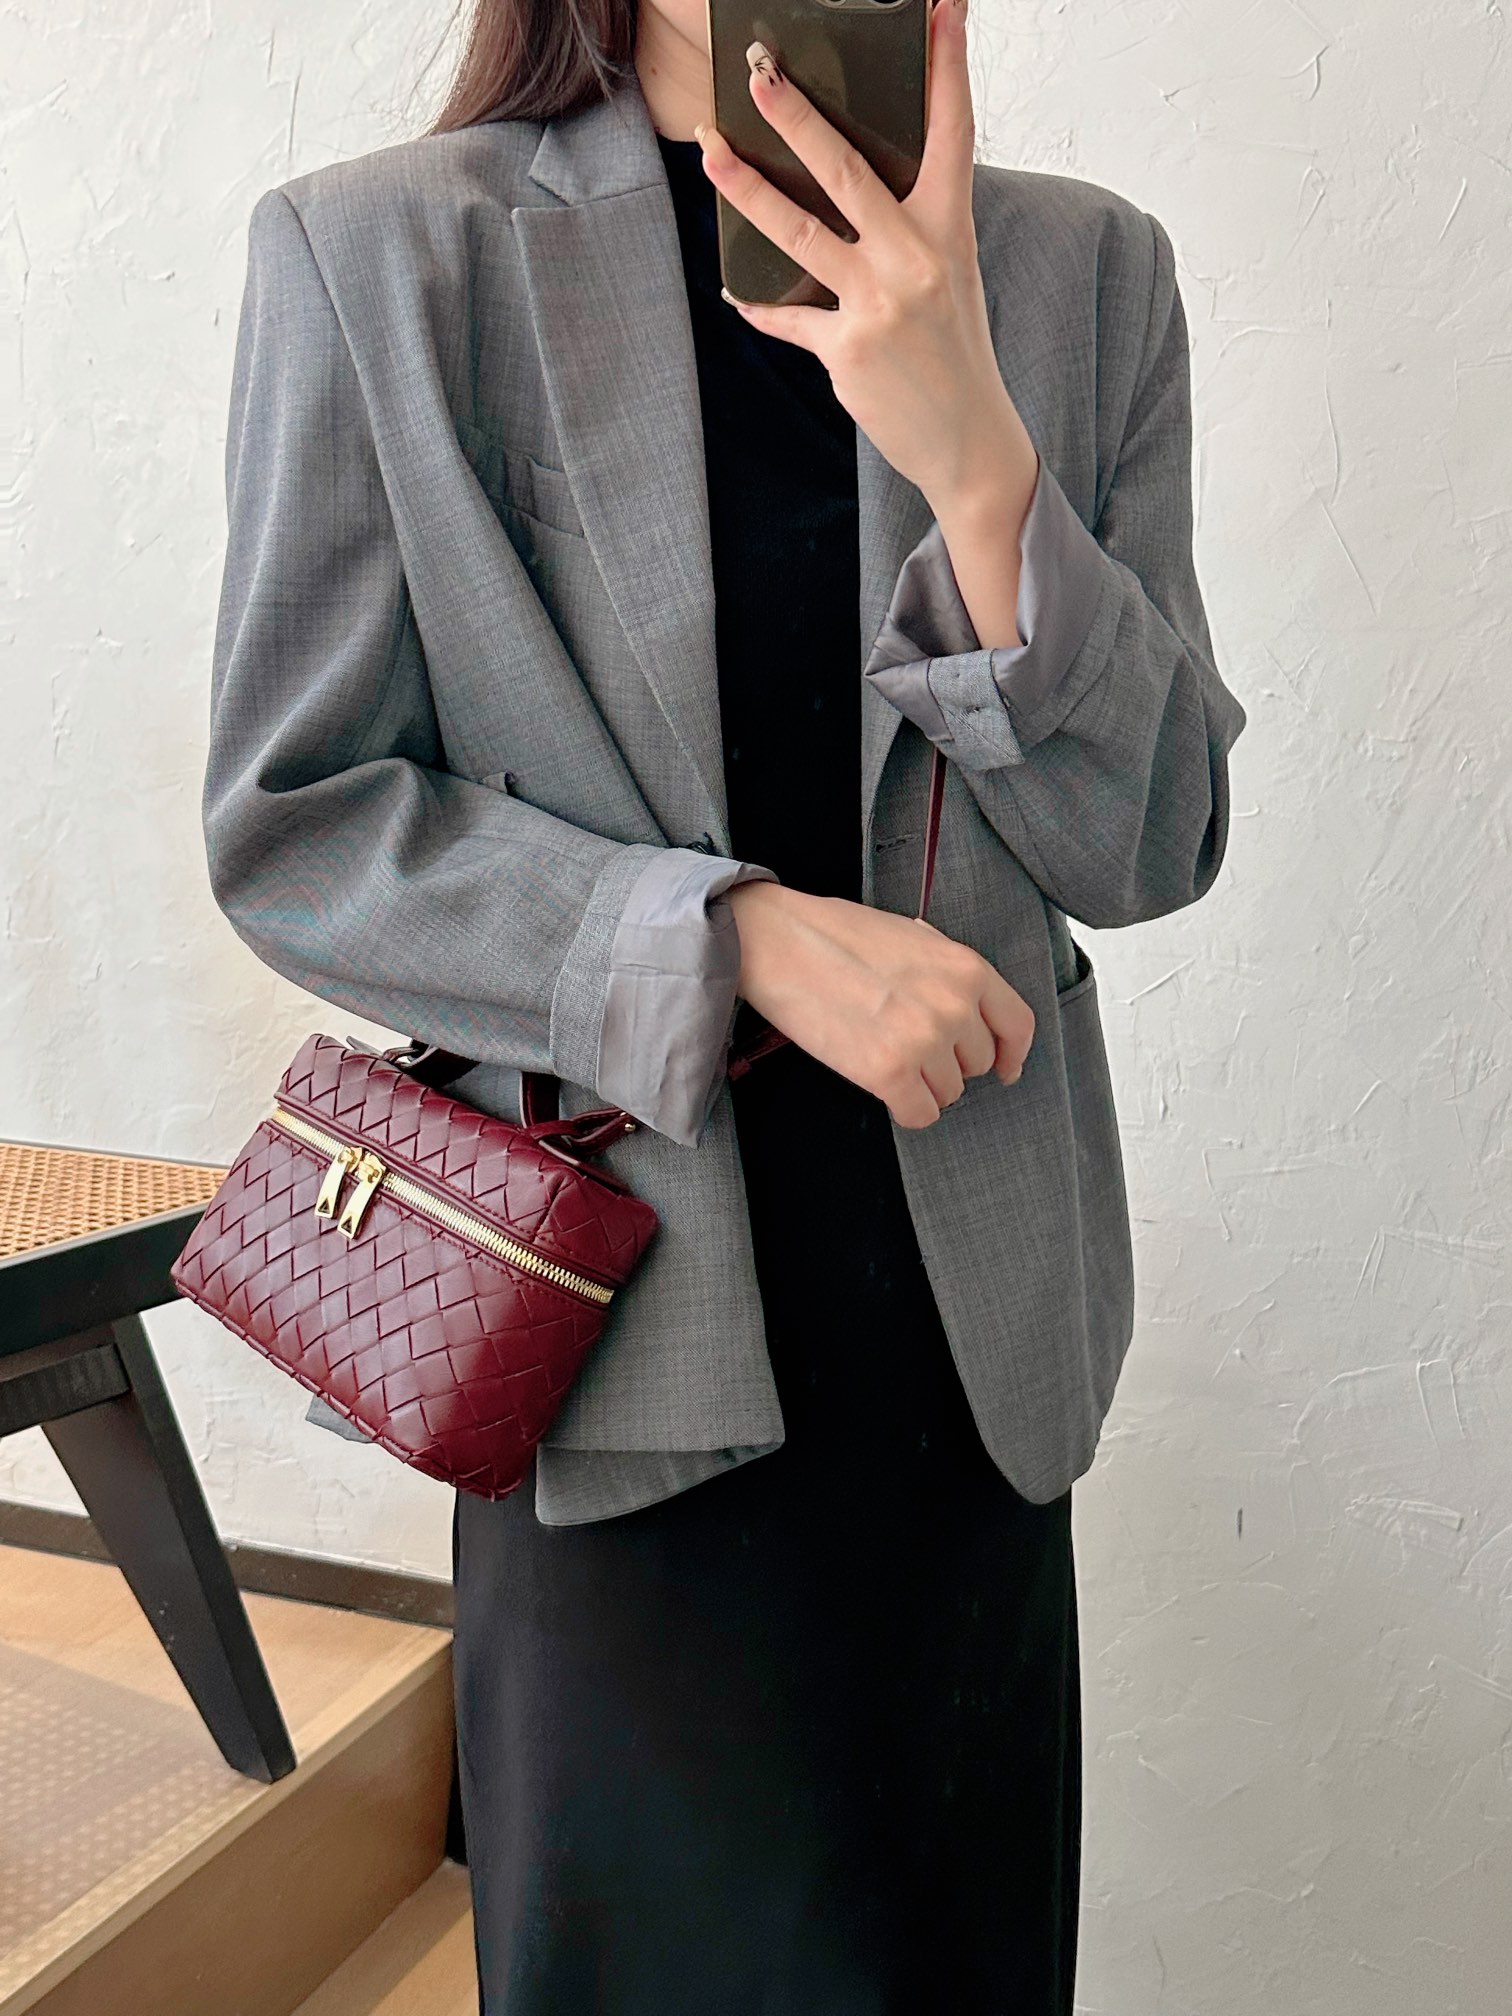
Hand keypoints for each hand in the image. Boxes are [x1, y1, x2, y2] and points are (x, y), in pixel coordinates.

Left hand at [692, 0, 1038, 516]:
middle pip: (846, 171)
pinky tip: (735, 294)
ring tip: (710, 151)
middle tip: (760, 72)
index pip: (952, 132)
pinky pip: (788, 315)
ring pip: (800, 231)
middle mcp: (915, 259)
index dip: (947, 65)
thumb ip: (907, 230)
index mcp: (949, 230)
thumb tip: (847, 189)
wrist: (968, 440)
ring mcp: (879, 304)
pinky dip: (759, 304)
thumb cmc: (954, 354)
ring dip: (747, 188)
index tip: (943, 5)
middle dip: (798, 117)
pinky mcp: (847, 349)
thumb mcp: (949, 278)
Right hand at [726, 880, 1034, 1128]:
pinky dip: (905, 1108)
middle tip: (910, 1046)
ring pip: (949, 1093)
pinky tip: (884, 1087)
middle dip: (949, 1062)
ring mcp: (924, 1042)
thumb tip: (967, 1005)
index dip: (1012, 1054)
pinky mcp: (888, 1073)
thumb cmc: (836, 935)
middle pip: (977, 1064)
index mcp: (966, 968)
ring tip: (887, 1056)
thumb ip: (949, 971)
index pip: (1017, 1025)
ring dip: (923, 1085)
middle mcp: (954, 1006)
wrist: (779, 943)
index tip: (1005, 1069)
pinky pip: (920, 1114)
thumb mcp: (913, 936)